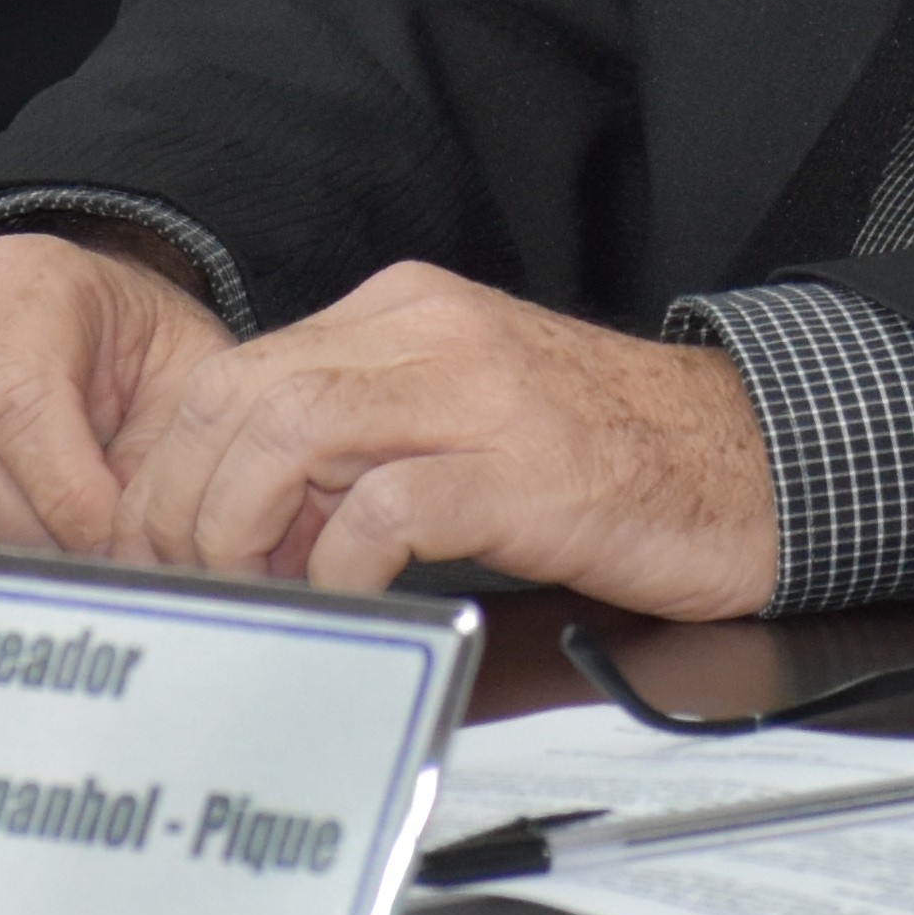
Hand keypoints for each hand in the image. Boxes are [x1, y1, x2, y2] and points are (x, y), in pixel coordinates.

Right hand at [0, 230, 232, 555]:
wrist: (58, 330)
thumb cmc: (119, 361)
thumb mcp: (179, 381)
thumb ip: (170, 454)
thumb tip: (144, 555)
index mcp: (20, 281)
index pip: (16, 402)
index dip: (63, 500)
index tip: (105, 553)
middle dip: (10, 540)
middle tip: (62, 576)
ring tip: (12, 569)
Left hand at [104, 262, 776, 617]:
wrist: (752, 459)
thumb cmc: (607, 456)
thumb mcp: (462, 417)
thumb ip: (362, 440)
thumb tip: (246, 516)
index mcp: (402, 313)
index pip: (233, 373)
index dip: (172, 471)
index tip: (161, 551)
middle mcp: (426, 331)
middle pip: (237, 399)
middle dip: (183, 506)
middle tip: (187, 587)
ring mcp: (472, 393)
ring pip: (285, 435)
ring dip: (241, 530)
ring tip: (255, 595)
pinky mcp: (518, 466)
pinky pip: (382, 508)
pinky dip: (340, 565)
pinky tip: (353, 601)